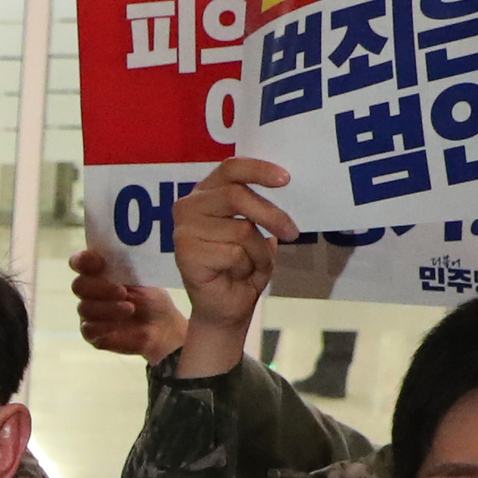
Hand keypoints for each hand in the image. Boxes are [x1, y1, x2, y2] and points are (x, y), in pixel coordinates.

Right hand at [67, 245, 186, 364]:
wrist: (162, 327)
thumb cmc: (151, 299)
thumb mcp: (142, 279)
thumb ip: (126, 267)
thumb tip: (121, 253)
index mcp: (99, 272)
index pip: (80, 262)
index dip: (84, 260)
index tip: (100, 262)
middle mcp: (90, 291)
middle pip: (79, 285)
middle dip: (100, 287)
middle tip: (123, 291)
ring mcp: (89, 313)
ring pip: (84, 308)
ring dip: (108, 308)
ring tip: (131, 308)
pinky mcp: (92, 334)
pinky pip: (88, 329)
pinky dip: (105, 325)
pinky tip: (120, 323)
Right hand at [165, 156, 295, 379]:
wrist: (226, 309)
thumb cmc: (243, 267)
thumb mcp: (258, 231)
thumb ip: (261, 208)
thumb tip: (285, 183)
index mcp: (207, 193)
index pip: (231, 168)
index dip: (259, 170)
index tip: (286, 179)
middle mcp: (190, 206)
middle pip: (236, 196)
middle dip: (271, 215)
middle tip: (292, 233)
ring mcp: (184, 230)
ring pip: (240, 230)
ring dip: (257, 253)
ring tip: (250, 266)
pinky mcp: (186, 253)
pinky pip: (233, 254)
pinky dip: (245, 267)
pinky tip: (234, 276)